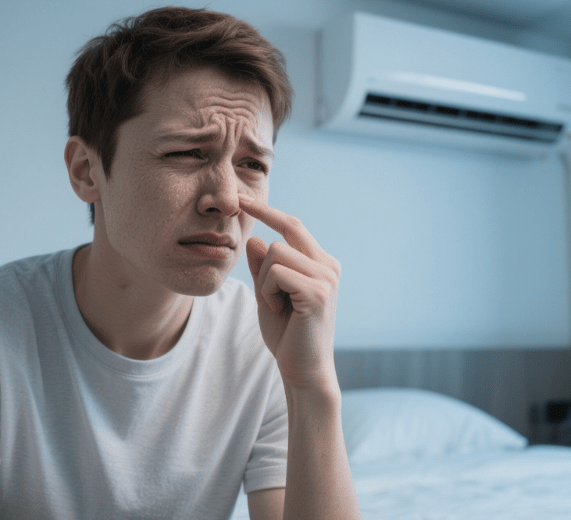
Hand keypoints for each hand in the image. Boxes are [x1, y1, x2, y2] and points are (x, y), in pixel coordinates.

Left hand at [239, 194, 340, 391]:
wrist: (304, 371)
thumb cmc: (287, 336)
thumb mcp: (268, 295)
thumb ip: (262, 268)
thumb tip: (255, 239)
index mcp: (320, 263)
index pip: (292, 225)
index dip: (267, 210)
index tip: (242, 198)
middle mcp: (328, 266)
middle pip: (284, 234)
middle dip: (264, 258)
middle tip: (258, 282)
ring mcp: (326, 277)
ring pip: (276, 254)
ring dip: (264, 282)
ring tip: (275, 305)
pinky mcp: (318, 291)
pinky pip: (276, 273)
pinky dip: (268, 292)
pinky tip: (279, 311)